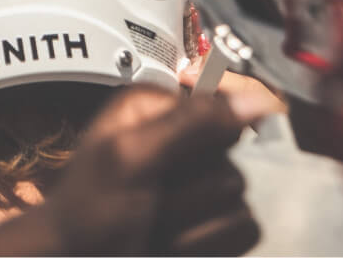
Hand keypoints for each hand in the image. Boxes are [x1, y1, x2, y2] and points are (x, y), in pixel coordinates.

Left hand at [35, 85, 269, 255]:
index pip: (221, 113)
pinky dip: (208, 244)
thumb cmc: (88, 215)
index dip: (197, 146)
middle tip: (145, 204)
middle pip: (232, 162)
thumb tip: (254, 99)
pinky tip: (172, 246)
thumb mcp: (132, 156)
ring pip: (239, 199)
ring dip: (191, 225)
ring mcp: (200, 186)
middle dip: (187, 194)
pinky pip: (247, 229)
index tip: (163, 164)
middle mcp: (183, 142)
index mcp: (159, 111)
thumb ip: (192, 123)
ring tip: (152, 228)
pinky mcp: (214, 224)